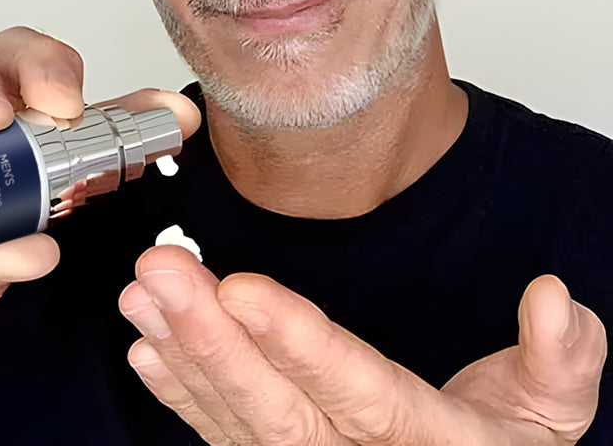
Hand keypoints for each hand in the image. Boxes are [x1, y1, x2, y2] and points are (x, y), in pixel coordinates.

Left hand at [119, 245, 605, 444]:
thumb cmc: (497, 442)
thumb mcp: (548, 412)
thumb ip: (557, 362)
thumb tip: (557, 302)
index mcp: (421, 438)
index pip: (353, 387)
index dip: (296, 340)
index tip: (240, 288)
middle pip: (274, 403)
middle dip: (210, 335)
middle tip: (161, 271)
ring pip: (235, 415)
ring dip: (182, 352)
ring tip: (141, 296)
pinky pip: (221, 433)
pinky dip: (181, 392)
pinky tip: (147, 349)